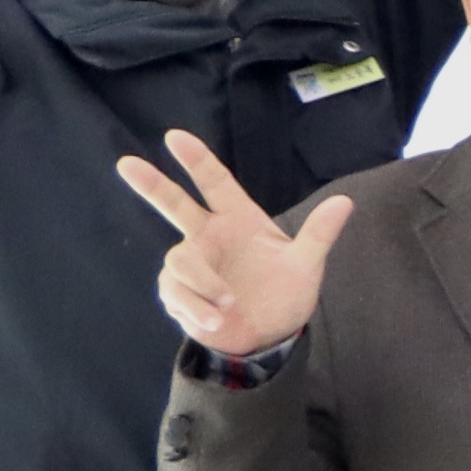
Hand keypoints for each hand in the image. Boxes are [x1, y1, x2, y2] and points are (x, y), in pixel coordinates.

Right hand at [119, 129, 348, 358]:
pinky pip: (176, 292)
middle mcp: (209, 236)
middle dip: (151, 184)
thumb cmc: (286, 292)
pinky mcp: (179, 292)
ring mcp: (192, 263)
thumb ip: (319, 234)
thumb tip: (345, 202)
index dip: (196, 160)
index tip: (174, 136)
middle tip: (125, 164)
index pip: (214, 182)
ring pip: (179, 260)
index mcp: (238, 219)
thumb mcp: (306, 264)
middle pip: (173, 204)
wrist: (271, 334)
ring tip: (229, 303)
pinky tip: (216, 319)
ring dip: (204, 283)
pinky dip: (197, 307)